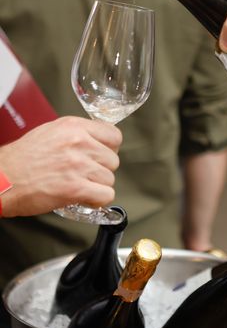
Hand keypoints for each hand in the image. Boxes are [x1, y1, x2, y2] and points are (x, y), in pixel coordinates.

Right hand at [0, 116, 121, 216]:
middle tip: (84, 174)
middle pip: (113, 160)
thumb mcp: (50, 133)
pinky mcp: (75, 188)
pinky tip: (84, 197)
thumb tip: (96, 142)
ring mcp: (77, 165)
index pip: (114, 135)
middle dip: (101, 170)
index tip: (101, 156)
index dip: (109, 149)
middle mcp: (78, 142)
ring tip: (79, 185)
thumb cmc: (20, 159)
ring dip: (97, 186)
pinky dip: (97, 200)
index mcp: (73, 127)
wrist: (2, 179)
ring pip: (110, 179)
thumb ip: (76, 135)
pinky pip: (106, 195)